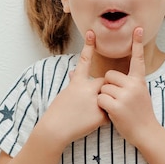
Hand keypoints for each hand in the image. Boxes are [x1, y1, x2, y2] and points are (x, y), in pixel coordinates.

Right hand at [38, 30, 108, 145]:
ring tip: (88, 115)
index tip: (92, 33)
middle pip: (104, 81)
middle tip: (91, 101)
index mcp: (77, 83)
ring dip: (104, 104)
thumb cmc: (57, 113)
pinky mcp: (101, 114)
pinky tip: (91, 123)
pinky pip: (109, 113)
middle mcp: (87, 89)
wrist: (55, 130)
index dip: (88, 46)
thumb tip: (73, 72)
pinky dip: (103, 118)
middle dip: (103, 88)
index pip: (85, 60)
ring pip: (108, 97)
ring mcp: (95, 101)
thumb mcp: (64, 94)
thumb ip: (74, 83)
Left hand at [97, 27, 158, 146]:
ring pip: (103, 87)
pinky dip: (102, 106)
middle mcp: (133, 86)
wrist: (146, 132)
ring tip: (116, 107)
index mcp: (139, 81)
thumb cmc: (140, 113)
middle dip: (108, 86)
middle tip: (117, 99)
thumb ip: (128, 83)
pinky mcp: (117, 106)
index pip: (138, 59)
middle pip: (109, 75)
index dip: (137, 43)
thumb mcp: (140, 93)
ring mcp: (125, 96)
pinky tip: (111, 112)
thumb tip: (112, 76)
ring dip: (105, 97)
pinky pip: (100, 98)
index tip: (137, 28)